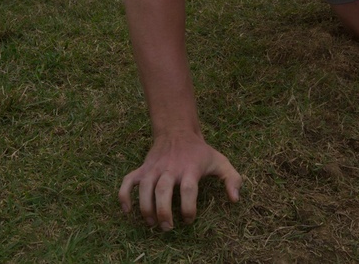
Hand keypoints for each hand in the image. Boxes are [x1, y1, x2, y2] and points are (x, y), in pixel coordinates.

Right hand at [118, 132, 241, 230]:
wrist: (177, 131)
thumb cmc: (199, 152)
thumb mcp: (220, 161)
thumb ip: (232, 179)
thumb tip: (235, 200)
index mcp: (190, 168)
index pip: (188, 189)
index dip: (188, 208)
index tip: (188, 218)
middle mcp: (170, 168)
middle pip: (163, 190)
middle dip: (163, 212)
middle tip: (167, 227)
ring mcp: (154, 168)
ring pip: (144, 187)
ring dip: (145, 207)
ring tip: (151, 223)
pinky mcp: (142, 169)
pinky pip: (127, 181)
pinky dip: (123, 196)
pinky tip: (127, 211)